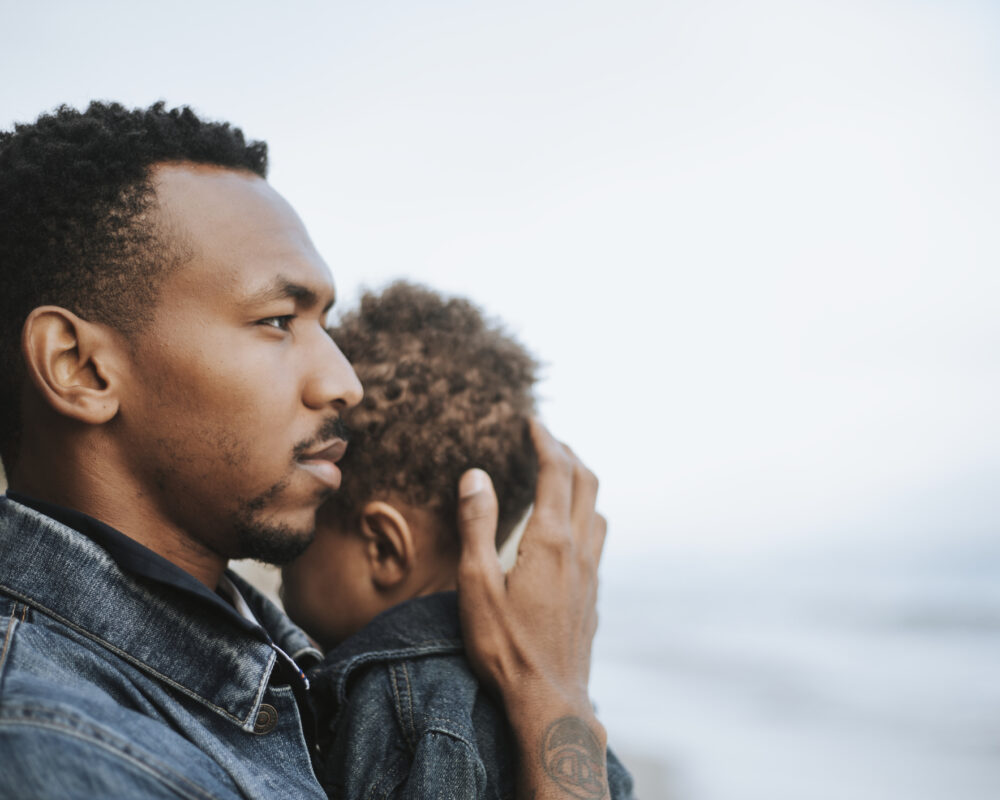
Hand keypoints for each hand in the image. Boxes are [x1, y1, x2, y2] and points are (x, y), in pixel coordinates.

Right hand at [456, 419, 608, 798]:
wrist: (550, 702)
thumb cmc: (506, 647)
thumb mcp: (477, 584)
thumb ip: (477, 525)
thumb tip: (477, 474)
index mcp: (550, 541)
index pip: (556, 472)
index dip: (545, 441)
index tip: (532, 422)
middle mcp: (579, 550)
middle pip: (586, 483)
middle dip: (568, 453)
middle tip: (546, 439)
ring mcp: (591, 574)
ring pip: (596, 511)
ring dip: (581, 484)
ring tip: (560, 476)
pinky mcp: (593, 596)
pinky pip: (596, 539)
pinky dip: (584, 515)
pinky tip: (567, 533)